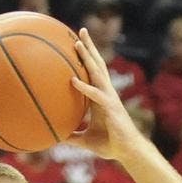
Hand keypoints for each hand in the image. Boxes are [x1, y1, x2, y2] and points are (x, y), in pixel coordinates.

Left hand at [68, 28, 140, 160]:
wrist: (127, 152)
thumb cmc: (110, 145)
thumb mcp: (85, 140)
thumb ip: (71, 136)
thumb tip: (54, 137)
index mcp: (100, 97)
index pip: (93, 72)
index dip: (87, 57)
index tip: (77, 42)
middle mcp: (106, 93)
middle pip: (97, 65)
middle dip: (89, 47)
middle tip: (81, 30)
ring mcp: (109, 99)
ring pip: (97, 73)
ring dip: (87, 58)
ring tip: (77, 43)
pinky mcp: (111, 108)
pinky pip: (95, 95)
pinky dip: (84, 87)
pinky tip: (72, 80)